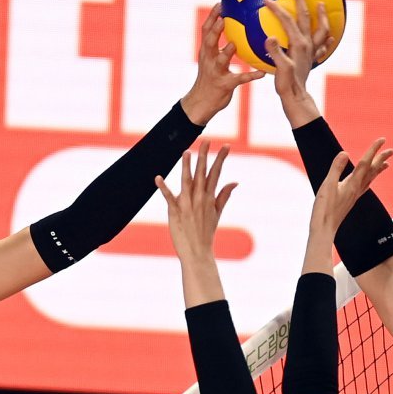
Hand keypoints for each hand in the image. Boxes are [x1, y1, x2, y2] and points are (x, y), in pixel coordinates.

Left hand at [156, 140, 236, 262]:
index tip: (226, 146)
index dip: (221, 159)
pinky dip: (163, 188)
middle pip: (202, 174)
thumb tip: (235, 182)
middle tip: (206, 140)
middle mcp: (199, 199)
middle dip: (204, 156)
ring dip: (186, 167)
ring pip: (187, 182)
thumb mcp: (217, 213)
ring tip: (187, 152)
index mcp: (210, 198)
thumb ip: (224, 195)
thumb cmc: (206, 233)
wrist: (197, 252)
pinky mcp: (175, 212)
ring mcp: (187, 205)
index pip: (216, 174)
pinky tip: (157, 177)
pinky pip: (169, 197)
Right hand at [181, 5, 266, 125]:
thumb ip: (219, 46)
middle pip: (209, 42)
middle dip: (215, 31)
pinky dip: (251, 75)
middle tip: (222, 19)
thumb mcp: (211, 60)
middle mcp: (208, 60)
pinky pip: (240, 79)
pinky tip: (263, 72)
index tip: (220, 3)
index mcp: (206, 51)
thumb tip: (234, 29)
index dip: (211, 17)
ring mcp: (216, 73)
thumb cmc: (210, 78)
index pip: (206, 31)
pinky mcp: (225, 85)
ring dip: (227, 52)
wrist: (202, 103)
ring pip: (221, 60)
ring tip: (234, 44)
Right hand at [262, 0, 334, 125]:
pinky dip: (326, 37)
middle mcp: (307, 44)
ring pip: (320, 28)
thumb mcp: (278, 68)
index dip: (276, 8)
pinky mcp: (313, 58)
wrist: (297, 97)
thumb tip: (269, 37)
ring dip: (320, 15)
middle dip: (299, 0)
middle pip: (305, 16)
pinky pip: (322, 44)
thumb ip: (274, 52)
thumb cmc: (286, 85)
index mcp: (298, 44)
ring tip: (320, 4)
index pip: (286, 20)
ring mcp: (312, 50)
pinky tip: (328, 35)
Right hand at [309, 138, 392, 237]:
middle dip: (381, 159)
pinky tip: (368, 181)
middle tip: (392, 150)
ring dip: (378, 169)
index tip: (382, 139)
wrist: (324, 230)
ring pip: (370, 179)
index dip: (373, 150)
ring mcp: (354, 195)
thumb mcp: (327, 186)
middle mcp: (356, 189)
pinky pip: (365, 186)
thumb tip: (345, 153)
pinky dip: (370, 180)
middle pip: (372, 171)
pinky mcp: (350, 200)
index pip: (365, 163)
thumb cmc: (324, 209)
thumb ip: (336, 168)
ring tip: (387, 163)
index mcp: (352, 184)